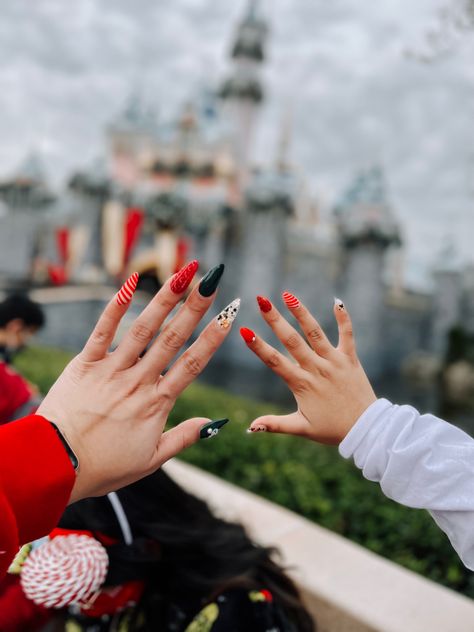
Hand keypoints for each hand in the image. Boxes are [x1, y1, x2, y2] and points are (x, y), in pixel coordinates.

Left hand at [37, 263, 238, 501]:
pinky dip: (116, 306)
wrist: (56, 465)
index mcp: (157, 403)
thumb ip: (184, 437)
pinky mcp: (85, 364)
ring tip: (182, 274)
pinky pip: (102, 330)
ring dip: (164, 299)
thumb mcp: (151, 460)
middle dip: (195, 307)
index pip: (193, 363)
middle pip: (173, 338)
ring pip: (142, 329)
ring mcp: (112, 370)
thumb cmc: (104, 466)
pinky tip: (130, 282)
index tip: (229, 314)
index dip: (213, 337)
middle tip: (212, 280)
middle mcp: (138, 381)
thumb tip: (216, 423)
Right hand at [241, 294, 375, 444]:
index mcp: (301, 384)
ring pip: (315, 333)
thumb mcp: (301, 428)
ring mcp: (334, 362)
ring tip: (288, 295)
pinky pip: (347, 335)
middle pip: (292, 341)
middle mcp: (317, 369)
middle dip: (275, 319)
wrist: (367, 430)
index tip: (244, 331)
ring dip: (301, 313)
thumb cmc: (332, 430)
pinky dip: (343, 318)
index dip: (258, 346)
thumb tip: (250, 427)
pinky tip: (337, 301)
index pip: (274, 361)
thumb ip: (275, 425)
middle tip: (261, 300)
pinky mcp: (350, 359)